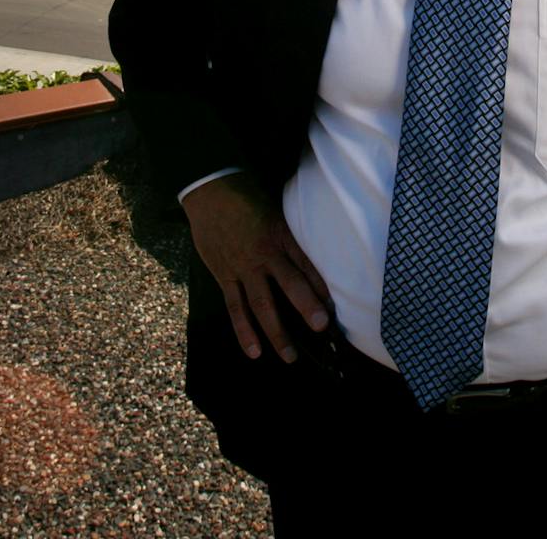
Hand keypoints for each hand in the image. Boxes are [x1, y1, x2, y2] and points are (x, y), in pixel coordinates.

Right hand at [181, 174, 332, 362]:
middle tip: (322, 328)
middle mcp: (264, 255)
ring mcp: (242, 268)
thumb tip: (313, 259)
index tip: (336, 306)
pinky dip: (244, 330)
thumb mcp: (276, 212)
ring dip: (276, 332)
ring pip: (262, 304)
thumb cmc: (247, 199)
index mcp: (281, 236)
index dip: (321, 285)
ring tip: (290, 356)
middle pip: (289, 284)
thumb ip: (291, 237)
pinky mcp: (224, 276)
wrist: (210, 191)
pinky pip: (235, 307)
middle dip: (306, 307)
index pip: (306, 264)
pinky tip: (254, 351)